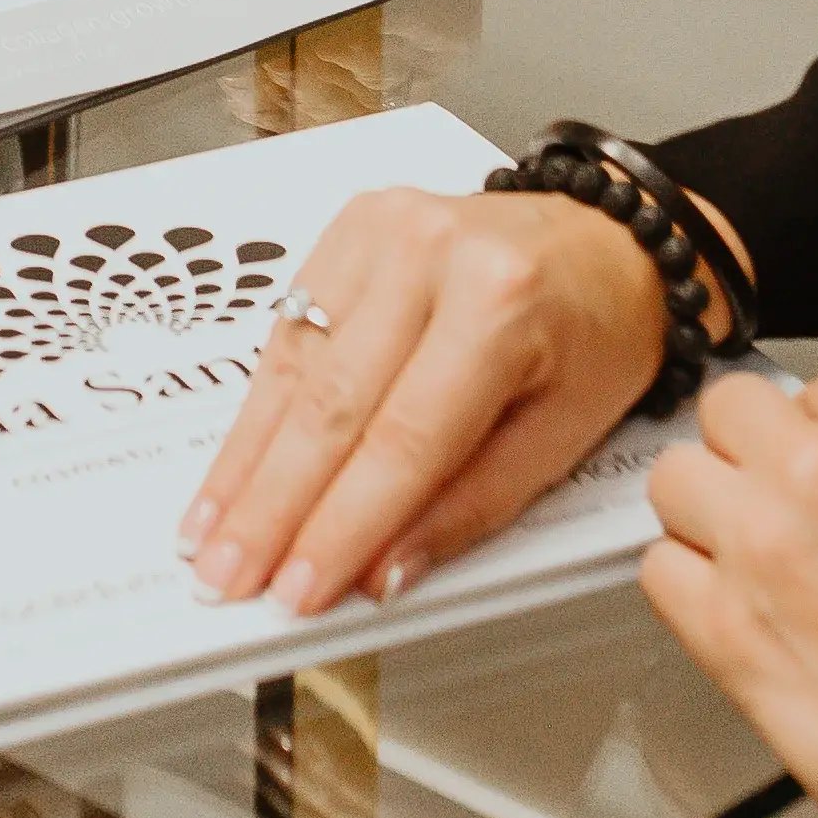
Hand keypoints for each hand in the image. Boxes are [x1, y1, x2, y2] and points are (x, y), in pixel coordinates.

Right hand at [174, 185, 664, 612]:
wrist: (607, 239)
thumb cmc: (599, 334)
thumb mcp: (565, 434)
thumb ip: (470, 506)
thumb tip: (381, 573)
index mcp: (501, 304)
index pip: (404, 439)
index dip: (342, 523)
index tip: (299, 589)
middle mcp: (430, 253)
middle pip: (331, 404)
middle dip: (271, 505)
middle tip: (228, 577)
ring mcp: (381, 230)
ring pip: (293, 369)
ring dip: (246, 465)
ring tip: (209, 537)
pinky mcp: (347, 228)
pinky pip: (287, 333)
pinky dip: (256, 412)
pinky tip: (231, 470)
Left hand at [638, 369, 817, 817]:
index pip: (808, 388)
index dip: (809, 435)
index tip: (814, 469)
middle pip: (726, 411)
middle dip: (743, 456)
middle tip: (767, 504)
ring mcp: (760, 544)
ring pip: (674, 479)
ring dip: (703, 519)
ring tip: (743, 562)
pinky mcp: (719, 624)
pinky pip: (657, 569)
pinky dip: (684, 593)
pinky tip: (729, 616)